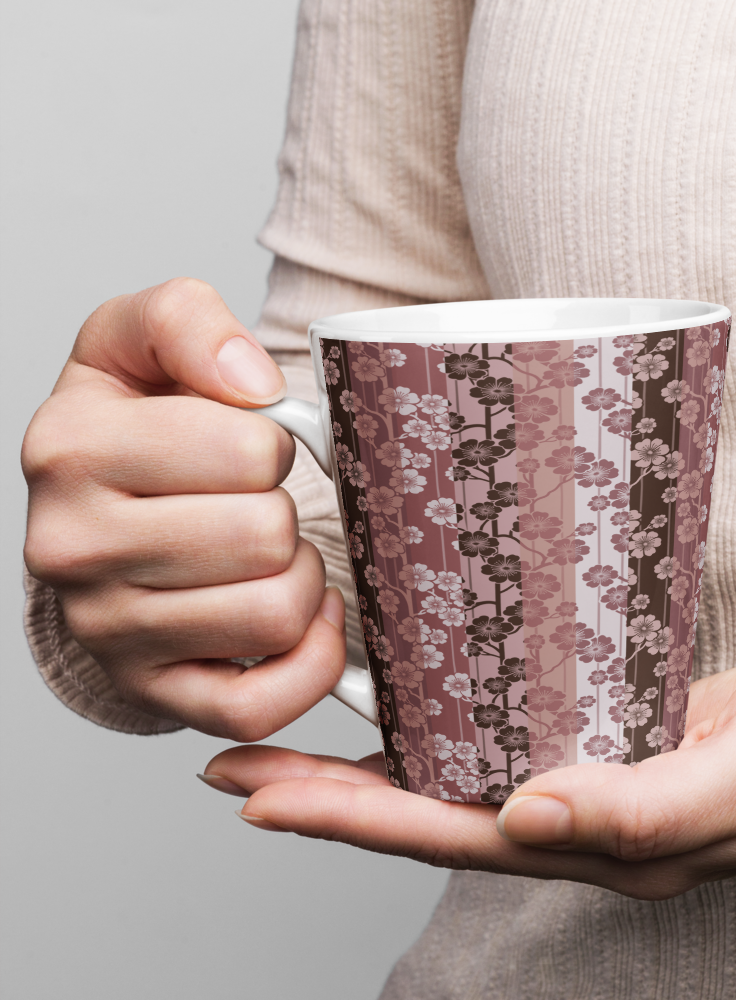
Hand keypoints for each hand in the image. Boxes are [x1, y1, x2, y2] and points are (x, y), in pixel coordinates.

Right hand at [22, 278, 344, 739]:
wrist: (103, 518)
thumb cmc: (137, 428)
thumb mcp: (142, 342)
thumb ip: (187, 322)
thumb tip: (250, 381)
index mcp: (72, 449)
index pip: (251, 451)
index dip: (275, 444)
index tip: (249, 448)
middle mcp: (73, 548)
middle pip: (267, 535)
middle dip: (287, 512)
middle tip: (259, 505)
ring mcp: (109, 632)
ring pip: (275, 614)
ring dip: (301, 579)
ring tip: (269, 557)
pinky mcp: (155, 693)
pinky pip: (259, 706)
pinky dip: (309, 661)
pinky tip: (299, 617)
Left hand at [200, 619, 735, 898]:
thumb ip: (644, 806)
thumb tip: (529, 817)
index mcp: (612, 844)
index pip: (454, 835)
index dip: (352, 819)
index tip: (262, 797)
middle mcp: (587, 817)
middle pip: (434, 811)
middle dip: (330, 796)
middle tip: (234, 768)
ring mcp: (595, 770)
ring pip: (459, 775)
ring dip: (373, 762)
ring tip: (289, 747)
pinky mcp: (610, 722)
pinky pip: (506, 732)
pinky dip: (443, 723)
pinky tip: (407, 706)